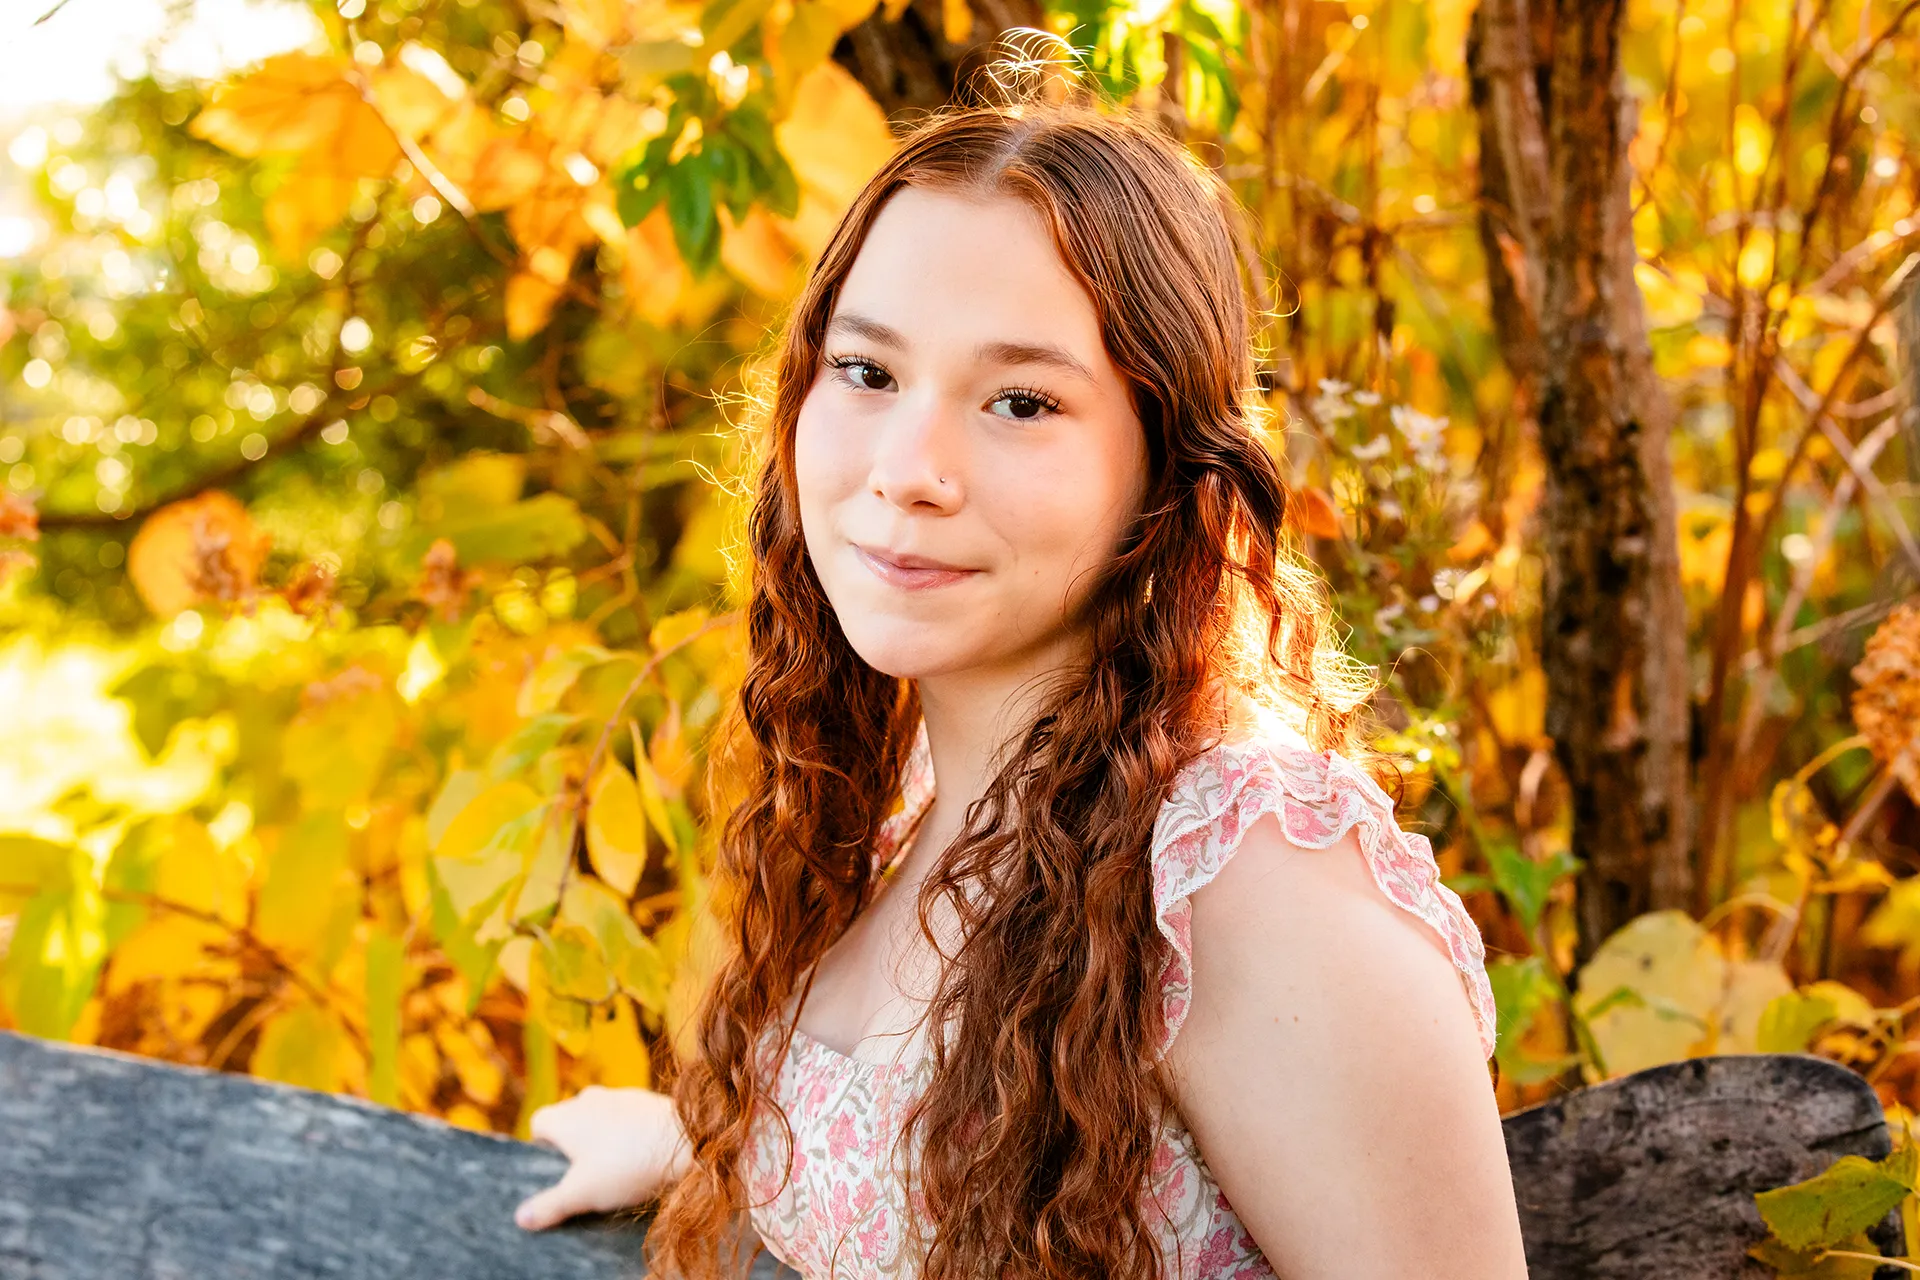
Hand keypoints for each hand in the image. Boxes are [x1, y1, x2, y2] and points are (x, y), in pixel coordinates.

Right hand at [514, 1085, 688, 1229]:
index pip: (537, 1122)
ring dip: (600, 1136)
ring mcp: (618, 1095)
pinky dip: (625, 1130)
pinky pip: (625, 1115)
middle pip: (568, 1118)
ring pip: (597, 1115)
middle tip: (583, 1172)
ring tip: (613, 1165)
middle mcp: (587, 1098)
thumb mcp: (582, 1193)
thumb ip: (549, 1206)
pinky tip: (638, 1152)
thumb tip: (520, 1218)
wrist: (686, 1141)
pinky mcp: (645, 1098)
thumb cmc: (627, 1165)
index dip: (541, 1146)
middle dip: (571, 1143)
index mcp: (565, 1116)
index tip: (555, 1168)